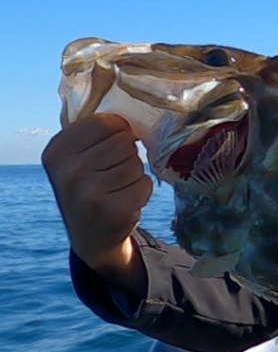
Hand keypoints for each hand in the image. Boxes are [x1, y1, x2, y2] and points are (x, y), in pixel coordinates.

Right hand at [42, 114, 151, 295]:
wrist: (90, 237)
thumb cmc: (88, 186)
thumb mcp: (76, 157)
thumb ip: (96, 133)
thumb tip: (133, 115)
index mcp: (57, 151)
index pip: (106, 122)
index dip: (118, 132)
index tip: (109, 147)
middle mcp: (69, 171)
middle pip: (124, 142)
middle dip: (126, 155)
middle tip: (112, 173)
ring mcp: (91, 192)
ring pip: (136, 163)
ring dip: (134, 174)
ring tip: (117, 188)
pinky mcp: (115, 210)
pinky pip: (145, 183)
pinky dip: (142, 190)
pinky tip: (125, 200)